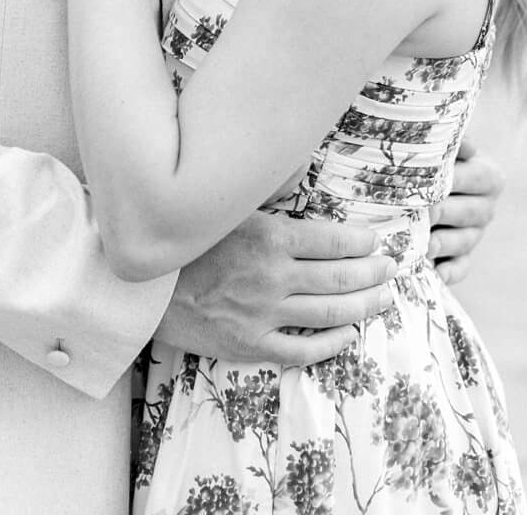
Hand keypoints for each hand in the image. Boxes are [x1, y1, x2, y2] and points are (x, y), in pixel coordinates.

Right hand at [154, 211, 395, 366]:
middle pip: (342, 277)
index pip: (335, 240)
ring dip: (365, 305)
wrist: (136, 286)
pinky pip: (305, 349)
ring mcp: (264, 314)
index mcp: (267, 237)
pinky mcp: (252, 344)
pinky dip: (334, 343)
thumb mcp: (221, 208)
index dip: (363, 241)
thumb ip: (262, 198)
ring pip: (333, 313)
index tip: (374, 240)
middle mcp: (273, 276)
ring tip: (382, 297)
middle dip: (374, 272)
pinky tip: (349, 334)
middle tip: (390, 267)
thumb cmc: (179, 241)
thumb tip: (296, 176)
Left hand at [429, 136, 504, 284]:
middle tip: (419, 211)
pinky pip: (460, 268)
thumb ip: (448, 142)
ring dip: (441, 243)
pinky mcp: (462, 258)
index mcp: (488, 175)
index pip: (479, 177)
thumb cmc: (425, 155)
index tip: (429, 180)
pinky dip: (448, 271)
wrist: (416, 180)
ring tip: (420, 243)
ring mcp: (474, 235)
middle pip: (470, 212)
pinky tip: (434, 272)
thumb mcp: (439, 144)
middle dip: (442, 211)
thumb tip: (465, 144)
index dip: (455, 179)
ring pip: (463, 241)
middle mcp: (485, 207)